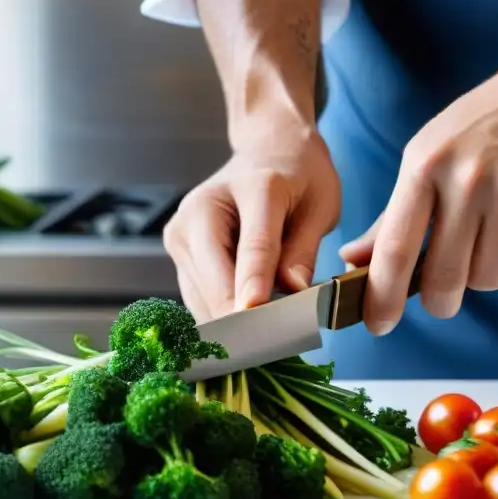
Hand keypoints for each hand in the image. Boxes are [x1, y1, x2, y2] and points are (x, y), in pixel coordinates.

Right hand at [163, 129, 340, 321]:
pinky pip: (198, 297)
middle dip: (242, 317)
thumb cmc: (299, 177)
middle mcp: (201, 208)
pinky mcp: (176, 252)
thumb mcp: (320, 205)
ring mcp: (181, 231)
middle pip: (214, 279)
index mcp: (252, 186)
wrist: (266, 150)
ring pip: (201, 296)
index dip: (254, 284)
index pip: (253, 245)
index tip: (255, 315)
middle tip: (275, 348)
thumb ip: (304, 250)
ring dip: (231, 323)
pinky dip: (221, 314)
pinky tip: (246, 326)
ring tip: (266, 339)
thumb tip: (293, 293)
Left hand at [339, 44, 497, 334]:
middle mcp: (469, 181)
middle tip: (441, 295)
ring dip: (484, 275)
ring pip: (488, 281)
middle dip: (439, 301)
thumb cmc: (475, 135)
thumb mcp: (423, 159)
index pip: (395, 249)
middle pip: (444, 279)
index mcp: (425, 168)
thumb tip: (352, 261)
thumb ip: (390, 218)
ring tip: (490, 235)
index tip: (377, 325)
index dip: (382, 296)